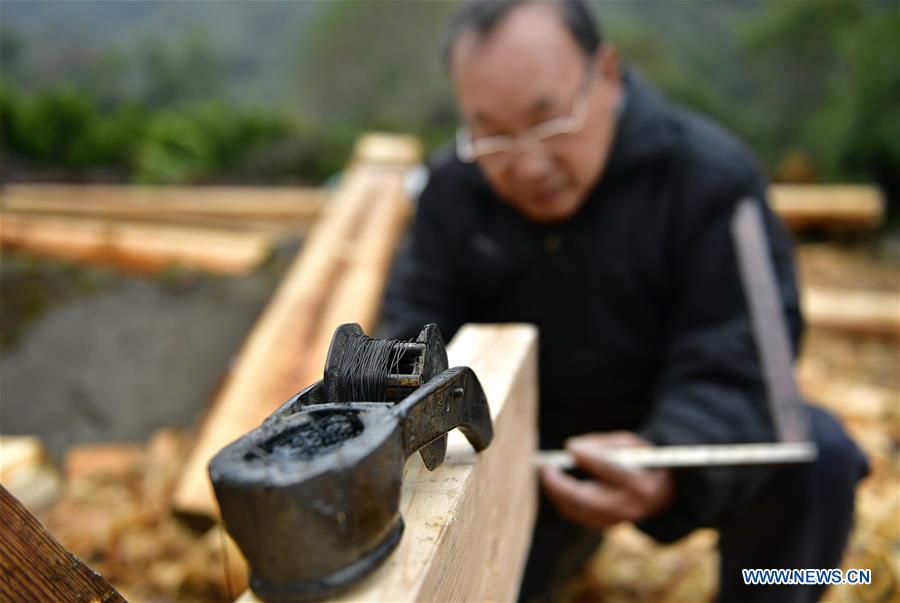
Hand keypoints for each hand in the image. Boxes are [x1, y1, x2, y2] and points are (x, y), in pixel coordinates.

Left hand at [541, 431, 674, 528]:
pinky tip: (556, 484)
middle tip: (546, 466)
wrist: (661, 493)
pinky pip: (577, 514)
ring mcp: (616, 521)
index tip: (571, 447)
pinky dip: (562, 499)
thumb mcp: (632, 445)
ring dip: (557, 491)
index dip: (590, 458)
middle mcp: (629, 508)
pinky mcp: (604, 525)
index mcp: (642, 485)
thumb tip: (572, 448)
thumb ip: (604, 445)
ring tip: (547, 472)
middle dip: (561, 483)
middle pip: (586, 499)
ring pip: (577, 509)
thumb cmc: (643, 462)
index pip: (612, 471)